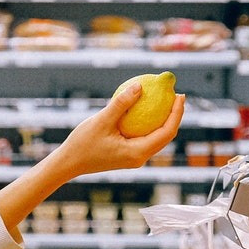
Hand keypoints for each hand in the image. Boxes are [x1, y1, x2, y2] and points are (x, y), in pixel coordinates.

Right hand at [54, 85, 184, 177]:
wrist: (69, 163)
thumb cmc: (83, 143)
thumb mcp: (102, 120)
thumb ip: (121, 103)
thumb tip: (140, 85)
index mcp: (138, 152)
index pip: (166, 132)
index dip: (176, 113)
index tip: (179, 95)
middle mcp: (140, 158)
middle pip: (166, 136)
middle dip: (174, 115)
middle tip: (176, 94)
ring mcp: (135, 157)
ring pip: (157, 138)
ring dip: (163, 119)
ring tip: (166, 99)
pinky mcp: (128, 154)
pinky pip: (144, 137)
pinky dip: (149, 123)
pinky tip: (145, 108)